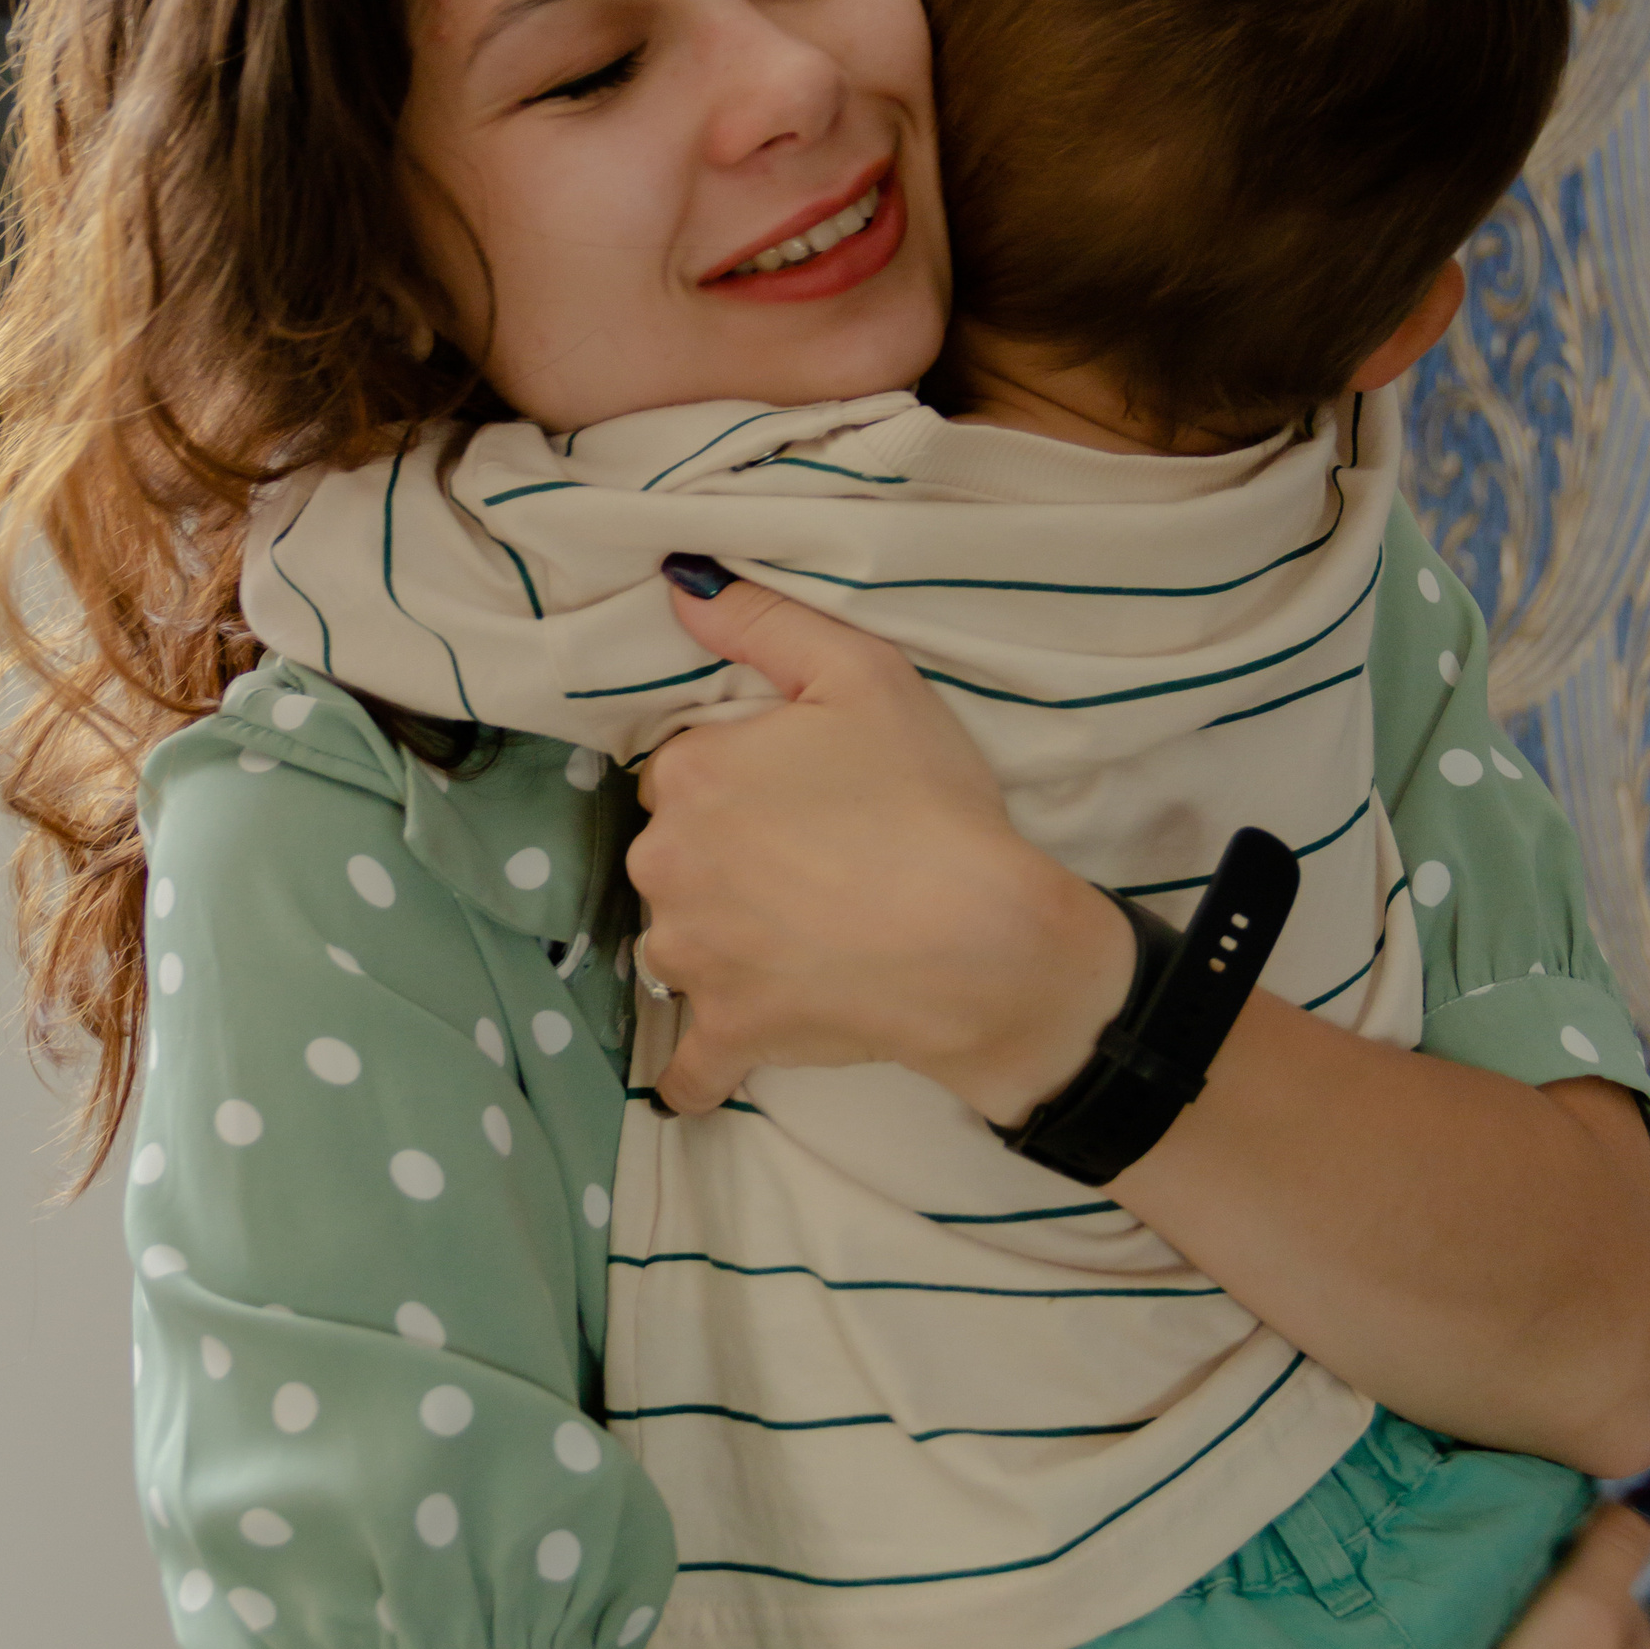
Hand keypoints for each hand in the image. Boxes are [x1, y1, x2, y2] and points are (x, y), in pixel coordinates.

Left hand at [628, 574, 1133, 1119]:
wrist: (984, 940)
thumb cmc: (928, 802)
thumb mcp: (863, 674)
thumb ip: (761, 620)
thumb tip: (676, 583)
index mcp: (690, 775)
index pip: (684, 769)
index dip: (741, 778)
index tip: (800, 793)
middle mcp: (665, 865)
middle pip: (674, 854)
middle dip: (723, 859)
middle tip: (811, 864)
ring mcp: (691, 958)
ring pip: (678, 944)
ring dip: (718, 946)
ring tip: (800, 940)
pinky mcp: (728, 1035)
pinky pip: (688, 1064)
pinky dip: (699, 1065)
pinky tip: (715, 1060)